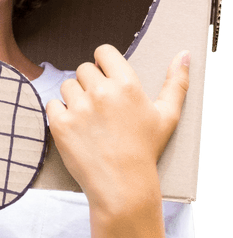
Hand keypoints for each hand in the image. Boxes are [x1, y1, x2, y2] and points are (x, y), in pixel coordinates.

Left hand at [46, 44, 189, 209]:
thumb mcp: (168, 116)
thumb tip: (185, 53)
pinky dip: (60, 114)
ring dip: (74, 98)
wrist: (123, 186)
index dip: (102, 63)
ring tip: (89, 120)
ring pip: (67, 86)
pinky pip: (52, 105)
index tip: (105, 77)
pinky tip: (75, 128)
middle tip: (100, 107)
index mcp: (126, 84)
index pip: (103, 52)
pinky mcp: (61, 125)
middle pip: (83, 69)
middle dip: (90, 84)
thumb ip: (177, 82)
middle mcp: (101, 92)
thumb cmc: (145, 150)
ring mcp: (79, 108)